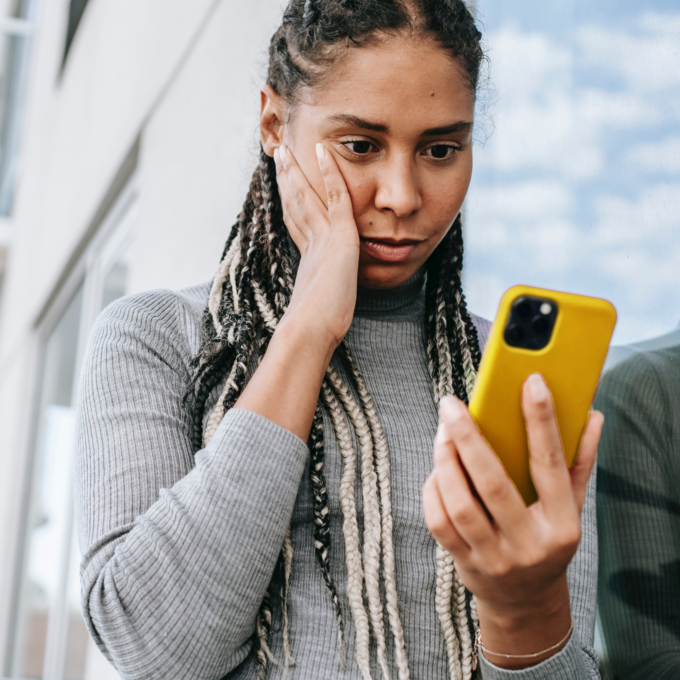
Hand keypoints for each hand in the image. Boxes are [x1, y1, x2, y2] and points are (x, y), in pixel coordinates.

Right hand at [275, 143, 359, 351]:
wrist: (312, 330)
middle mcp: (310, 244)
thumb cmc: (317, 330)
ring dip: (296, 170)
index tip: (284, 188)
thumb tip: (316, 319)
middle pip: (295, 204)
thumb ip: (321, 304)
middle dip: (287, 180)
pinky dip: (330, 173)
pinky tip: (324, 151)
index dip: (290, 203)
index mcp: (307, 260)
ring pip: (307, 196)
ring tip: (286, 149)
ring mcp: (322, 238)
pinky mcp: (338, 236)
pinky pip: (336, 196)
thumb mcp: (322, 311)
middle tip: (278, 157)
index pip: (297, 223)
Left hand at [422, 373, 602, 668]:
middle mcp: (529, 544)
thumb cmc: (547, 540)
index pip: (551, 465)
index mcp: (562, 524)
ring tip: (442, 432)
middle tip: (451, 405)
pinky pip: (439, 521)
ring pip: (460, 504)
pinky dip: (433, 489)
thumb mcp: (571, 506)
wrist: (526, 601)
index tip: (531, 382)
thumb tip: (592, 416)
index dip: (542, 421)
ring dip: (444, 462)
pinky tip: (436, 469)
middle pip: (493, 483)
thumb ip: (579, 461)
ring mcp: (495, 557)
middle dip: (468, 438)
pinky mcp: (465, 563)